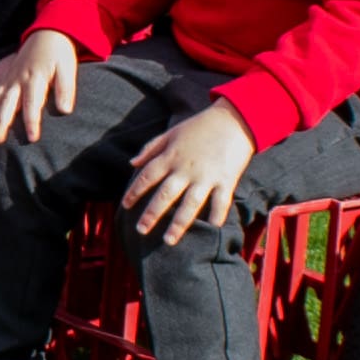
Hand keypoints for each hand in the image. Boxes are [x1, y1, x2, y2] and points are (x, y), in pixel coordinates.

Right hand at [0, 30, 80, 143]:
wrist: (48, 32)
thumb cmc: (59, 52)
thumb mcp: (68, 68)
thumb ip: (65, 89)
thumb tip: (65, 110)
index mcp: (35, 77)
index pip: (33, 103)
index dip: (32, 121)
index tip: (32, 138)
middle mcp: (18, 79)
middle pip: (8, 104)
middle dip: (2, 123)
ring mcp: (9, 79)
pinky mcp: (4, 78)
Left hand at [119, 104, 258, 241]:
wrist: (234, 119)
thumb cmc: (201, 125)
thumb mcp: (172, 132)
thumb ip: (151, 148)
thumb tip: (131, 164)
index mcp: (171, 156)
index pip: (147, 176)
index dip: (134, 191)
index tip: (125, 205)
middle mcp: (186, 169)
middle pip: (165, 194)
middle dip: (151, 214)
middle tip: (140, 230)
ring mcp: (206, 176)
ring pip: (190, 204)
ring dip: (178, 224)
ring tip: (168, 241)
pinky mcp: (226, 180)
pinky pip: (221, 202)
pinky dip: (217, 216)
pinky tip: (211, 229)